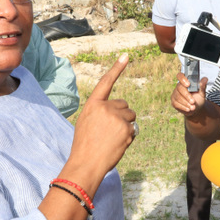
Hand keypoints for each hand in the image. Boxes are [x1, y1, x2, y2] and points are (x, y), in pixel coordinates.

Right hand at [70, 53, 135, 176]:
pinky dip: (128, 136)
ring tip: (112, 138)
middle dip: (122, 115)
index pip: (106, 82)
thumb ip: (101, 113)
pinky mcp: (126, 128)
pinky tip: (117, 144)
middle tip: (110, 130)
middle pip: (124, 105)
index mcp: (93, 104)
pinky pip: (134, 129)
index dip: (116, 69)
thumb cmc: (85, 145)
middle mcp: (105, 107)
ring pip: (131, 116)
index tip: (126, 56)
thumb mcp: (86, 122)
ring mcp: (117, 117)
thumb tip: (122, 112)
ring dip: (126, 125)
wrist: (86, 163)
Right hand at [171, 72, 207, 117]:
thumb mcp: (202, 93)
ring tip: (193, 107)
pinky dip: (183, 107)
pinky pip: (176, 103)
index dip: (182, 79)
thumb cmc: (198, 98)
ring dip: (186, 103)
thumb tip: (205, 79)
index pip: (180, 76)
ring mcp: (175, 94)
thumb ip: (202, 86)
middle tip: (193, 102)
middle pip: (179, 88)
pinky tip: (188, 109)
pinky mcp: (173, 102)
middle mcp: (179, 86)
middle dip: (187, 95)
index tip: (188, 84)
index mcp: (185, 82)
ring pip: (178, 97)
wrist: (196, 108)